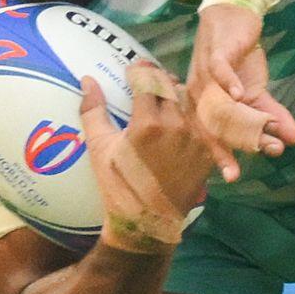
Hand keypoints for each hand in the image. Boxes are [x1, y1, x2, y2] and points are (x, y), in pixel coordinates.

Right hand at [78, 63, 212, 254]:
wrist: (147, 223)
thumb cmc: (118, 186)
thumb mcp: (100, 148)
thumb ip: (93, 110)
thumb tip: (87, 79)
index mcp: (148, 123)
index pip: (148, 80)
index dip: (140, 70)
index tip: (133, 70)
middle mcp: (176, 126)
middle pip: (171, 87)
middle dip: (158, 80)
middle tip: (147, 81)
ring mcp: (195, 139)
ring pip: (189, 102)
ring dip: (176, 96)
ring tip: (163, 99)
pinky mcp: (207, 152)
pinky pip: (201, 123)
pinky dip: (189, 117)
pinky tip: (178, 120)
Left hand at [189, 3, 294, 182]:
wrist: (235, 18)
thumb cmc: (240, 58)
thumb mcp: (257, 91)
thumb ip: (271, 115)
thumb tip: (294, 139)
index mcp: (206, 105)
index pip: (211, 135)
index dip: (221, 155)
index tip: (232, 178)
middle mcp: (201, 94)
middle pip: (212, 125)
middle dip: (227, 147)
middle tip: (237, 171)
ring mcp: (206, 74)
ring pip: (220, 104)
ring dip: (239, 122)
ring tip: (261, 139)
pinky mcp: (216, 55)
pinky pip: (219, 71)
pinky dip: (228, 83)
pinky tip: (240, 95)